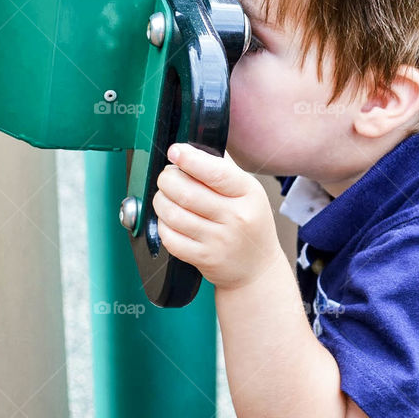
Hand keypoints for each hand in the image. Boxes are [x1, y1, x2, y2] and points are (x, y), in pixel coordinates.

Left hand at [153, 142, 283, 290]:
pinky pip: (170, 238)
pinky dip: (163, 225)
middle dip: (167, 180)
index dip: (189, 159)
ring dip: (161, 201)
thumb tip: (194, 149)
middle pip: (187, 193)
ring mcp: (219, 240)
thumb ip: (224, 170)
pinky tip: (170, 220)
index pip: (215, 172)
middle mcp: (235, 217)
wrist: (257, 268)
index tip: (175, 151)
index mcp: (248, 194)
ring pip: (174, 214)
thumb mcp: (249, 193)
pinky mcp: (204, 258)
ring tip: (165, 197)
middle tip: (167, 177)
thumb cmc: (250, 225)